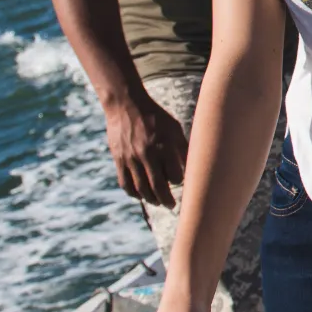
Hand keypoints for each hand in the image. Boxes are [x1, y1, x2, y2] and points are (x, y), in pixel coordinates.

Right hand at [105, 91, 187, 208]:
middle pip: (158, 187)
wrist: (126, 105)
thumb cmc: (156, 117)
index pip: (175, 176)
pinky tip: (141, 195)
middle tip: (171, 206)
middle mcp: (147, 154)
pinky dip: (134, 193)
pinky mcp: (119, 159)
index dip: (179, 181)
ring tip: (158, 202)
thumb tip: (192, 169)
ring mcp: (131, 158)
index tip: (180, 181)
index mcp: (164, 145)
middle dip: (166, 200)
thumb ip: (183, 149)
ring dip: (151, 200)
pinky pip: (126, 184)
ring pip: (141, 189)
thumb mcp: (174, 129)